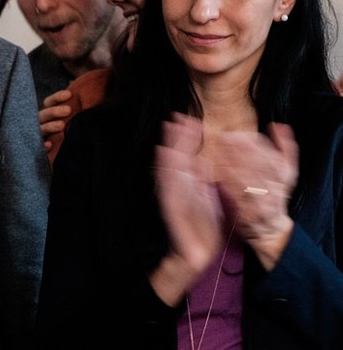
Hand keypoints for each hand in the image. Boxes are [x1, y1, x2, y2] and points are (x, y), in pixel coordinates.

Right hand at [39, 89, 71, 149]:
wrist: (68, 153)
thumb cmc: (73, 127)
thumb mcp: (74, 116)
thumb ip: (77, 106)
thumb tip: (81, 90)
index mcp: (49, 112)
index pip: (49, 102)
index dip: (57, 97)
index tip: (69, 94)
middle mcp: (42, 122)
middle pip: (44, 114)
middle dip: (55, 111)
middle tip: (68, 110)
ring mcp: (40, 135)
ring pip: (42, 129)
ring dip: (50, 126)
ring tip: (62, 125)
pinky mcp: (41, 149)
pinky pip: (40, 147)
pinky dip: (44, 145)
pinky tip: (50, 144)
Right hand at [154, 113, 224, 278]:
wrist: (194, 256)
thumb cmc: (201, 230)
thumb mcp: (207, 200)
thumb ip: (203, 181)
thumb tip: (204, 161)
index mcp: (188, 186)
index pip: (187, 158)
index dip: (188, 139)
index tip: (192, 120)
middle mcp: (178, 188)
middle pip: (175, 158)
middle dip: (177, 137)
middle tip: (178, 116)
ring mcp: (172, 196)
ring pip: (169, 167)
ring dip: (169, 147)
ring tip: (171, 128)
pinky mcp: (170, 206)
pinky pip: (166, 184)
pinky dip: (165, 168)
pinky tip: (165, 154)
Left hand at [213, 122, 297, 267]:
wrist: (270, 229)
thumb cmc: (273, 195)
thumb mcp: (286, 173)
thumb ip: (284, 148)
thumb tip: (279, 126)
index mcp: (285, 176)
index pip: (271, 156)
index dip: (255, 144)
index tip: (237, 133)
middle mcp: (277, 189)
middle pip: (260, 167)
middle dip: (241, 150)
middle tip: (223, 137)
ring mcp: (264, 203)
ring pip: (250, 182)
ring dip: (234, 165)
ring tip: (218, 151)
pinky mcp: (250, 215)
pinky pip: (240, 199)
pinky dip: (230, 186)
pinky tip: (217, 174)